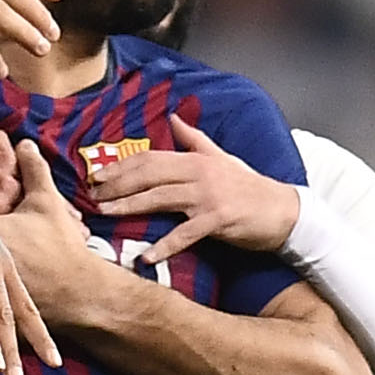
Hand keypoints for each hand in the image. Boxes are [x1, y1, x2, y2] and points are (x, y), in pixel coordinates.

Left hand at [96, 116, 299, 262]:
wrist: (284, 211)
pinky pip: (185, 234)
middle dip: (116, 185)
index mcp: (196, 160)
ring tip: (103, 215)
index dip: (121, 166)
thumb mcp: (221, 158)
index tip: (96, 175)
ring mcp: (208, 196)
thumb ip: (195, 140)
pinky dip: (165, 246)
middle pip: (149, 176)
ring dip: (129, 207)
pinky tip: (145, 257)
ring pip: (160, 199)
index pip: (150, 158)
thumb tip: (174, 118)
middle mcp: (199, 173)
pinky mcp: (218, 220)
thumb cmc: (249, 187)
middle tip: (89, 196)